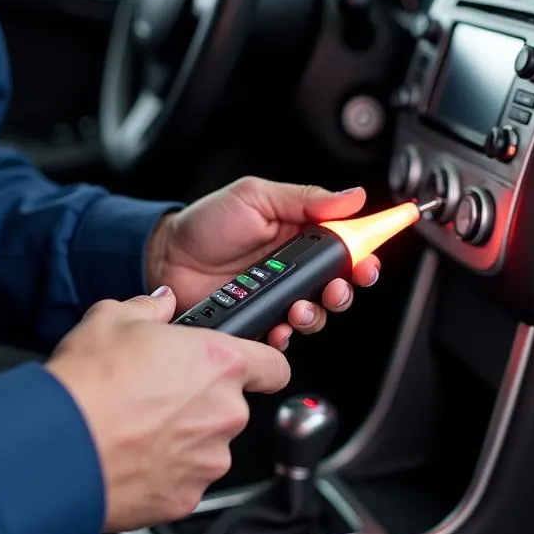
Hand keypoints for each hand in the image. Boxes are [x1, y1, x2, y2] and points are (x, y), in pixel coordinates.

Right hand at [46, 287, 289, 530]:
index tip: (251, 369)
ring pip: (208, 446)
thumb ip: (149, 307)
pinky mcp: (186, 498)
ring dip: (183, 438)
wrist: (59, 447)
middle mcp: (225, 413)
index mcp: (220, 363)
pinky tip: (131, 455)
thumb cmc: (88, 383)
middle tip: (158, 394)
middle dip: (201, 402)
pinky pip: (184, 480)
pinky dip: (164, 472)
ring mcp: (208, 460)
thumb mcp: (113, 318)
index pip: (273, 366)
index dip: (261, 366)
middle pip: (231, 406)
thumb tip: (160, 303)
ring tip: (137, 426)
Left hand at [145, 177, 380, 348]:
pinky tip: (278, 326)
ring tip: (299, 307)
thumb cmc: (205, 223)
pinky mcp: (260, 320)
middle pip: (339, 285)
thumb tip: (351, 196)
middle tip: (337, 288)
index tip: (369, 261)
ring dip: (316, 314)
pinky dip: (286, 336)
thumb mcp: (256, 197)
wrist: (164, 257)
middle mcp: (294, 268)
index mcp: (300, 233)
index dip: (364, 254)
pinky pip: (285, 337)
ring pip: (316, 314)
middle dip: (346, 290)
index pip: (346, 245)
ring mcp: (278, 296)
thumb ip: (305, 199)